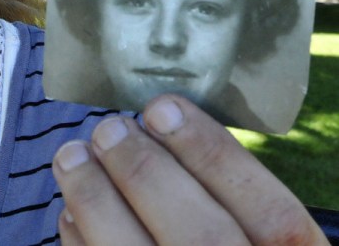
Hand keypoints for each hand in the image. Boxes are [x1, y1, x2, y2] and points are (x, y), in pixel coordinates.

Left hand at [52, 95, 326, 244]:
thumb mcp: (257, 236)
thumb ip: (228, 196)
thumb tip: (159, 125)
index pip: (270, 213)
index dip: (210, 153)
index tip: (161, 108)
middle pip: (201, 237)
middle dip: (144, 171)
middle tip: (109, 129)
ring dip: (96, 200)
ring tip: (73, 156)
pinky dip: (81, 243)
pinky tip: (71, 211)